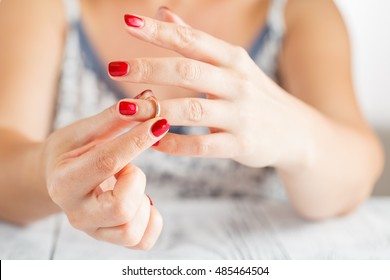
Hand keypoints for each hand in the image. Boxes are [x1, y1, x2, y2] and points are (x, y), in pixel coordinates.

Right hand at [43, 102, 168, 248]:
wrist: (58, 176)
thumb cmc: (72, 150)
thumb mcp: (86, 130)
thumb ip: (115, 117)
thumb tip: (149, 98)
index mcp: (64, 181)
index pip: (108, 162)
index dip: (138, 139)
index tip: (160, 120)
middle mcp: (76, 213)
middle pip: (121, 206)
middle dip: (136, 179)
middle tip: (128, 167)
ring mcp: (94, 230)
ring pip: (132, 228)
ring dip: (142, 199)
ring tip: (128, 183)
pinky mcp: (110, 238)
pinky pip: (142, 241)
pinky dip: (151, 220)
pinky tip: (143, 201)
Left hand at [109, 9, 305, 168]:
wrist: (295, 132)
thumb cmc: (255, 95)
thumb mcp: (233, 64)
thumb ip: (196, 41)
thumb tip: (163, 12)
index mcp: (233, 59)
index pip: (192, 40)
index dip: (159, 32)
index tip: (128, 24)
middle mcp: (238, 83)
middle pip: (188, 72)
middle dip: (149, 69)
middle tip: (114, 68)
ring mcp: (241, 115)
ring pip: (192, 110)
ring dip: (156, 109)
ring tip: (124, 109)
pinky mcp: (241, 145)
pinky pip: (202, 146)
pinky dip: (174, 145)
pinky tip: (153, 142)